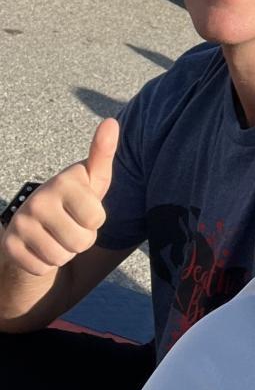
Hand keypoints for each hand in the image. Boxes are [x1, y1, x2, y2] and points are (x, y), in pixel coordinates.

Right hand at [0, 119, 118, 276]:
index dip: (95, 220)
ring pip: (61, 257)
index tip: (83, 209)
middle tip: (70, 225)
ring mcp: (21, 223)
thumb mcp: (93, 179)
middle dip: (82, 239)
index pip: (97, 219)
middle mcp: (38, 200)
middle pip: (81, 241)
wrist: (36, 224)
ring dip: (65, 253)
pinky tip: (41, 247)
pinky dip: (46, 264)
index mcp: (62, 182)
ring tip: (57, 235)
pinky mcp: (9, 246)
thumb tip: (111, 121)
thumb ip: (103, 153)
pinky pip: (43, 268)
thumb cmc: (74, 200)